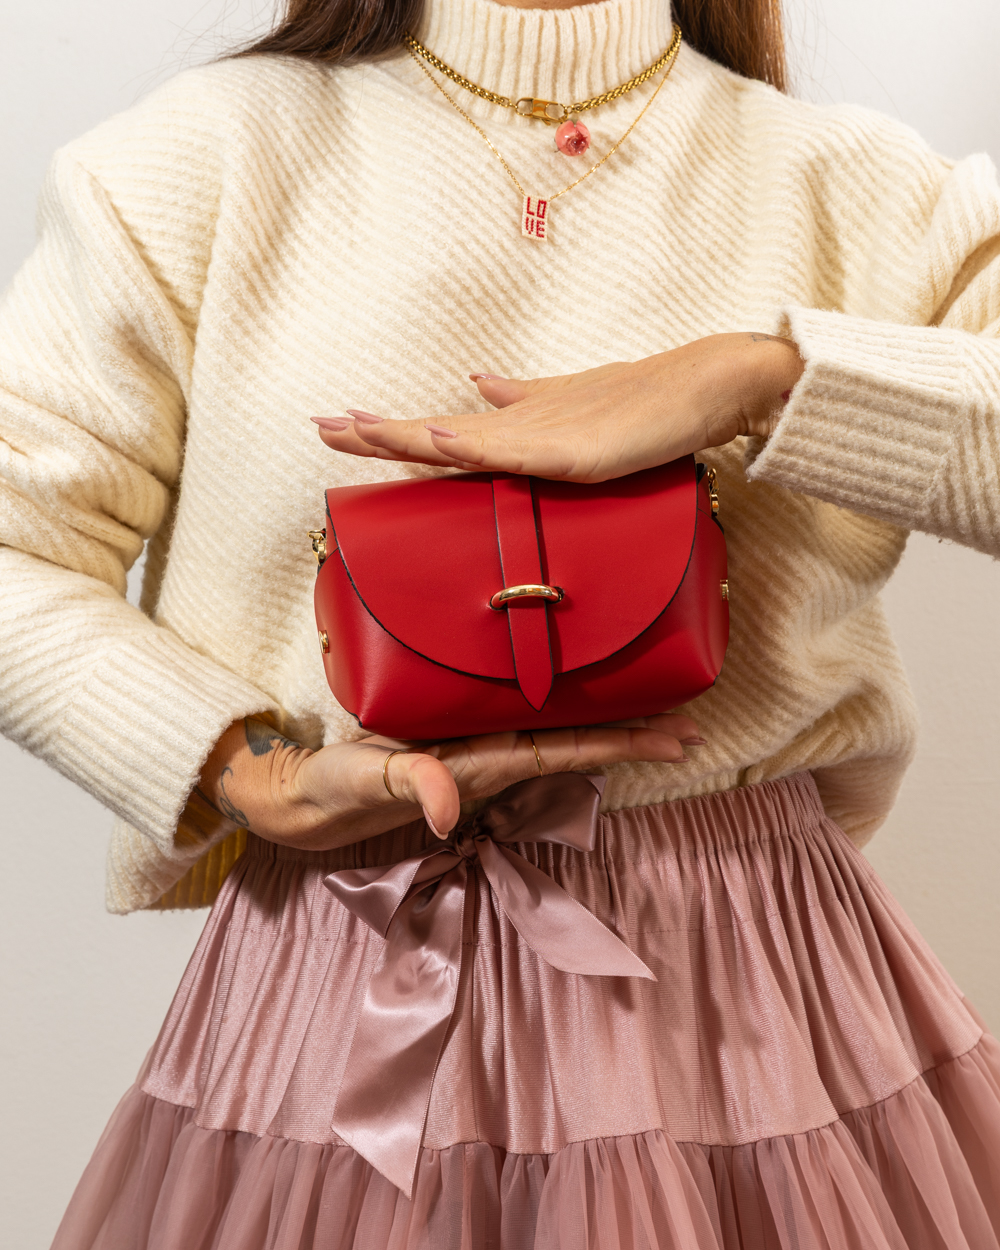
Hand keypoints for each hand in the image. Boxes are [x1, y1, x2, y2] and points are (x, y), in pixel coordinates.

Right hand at [195, 715, 704, 851]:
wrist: (314, 795)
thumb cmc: (342, 787)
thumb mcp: (370, 778)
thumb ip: (414, 784)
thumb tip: (452, 812)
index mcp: (483, 763)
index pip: (567, 751)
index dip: (624, 744)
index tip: (676, 740)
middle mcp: (493, 757)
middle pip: (578, 745)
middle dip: (637, 738)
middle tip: (695, 726)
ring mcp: (479, 747)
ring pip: (557, 733)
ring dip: (610, 726)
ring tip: (660, 714)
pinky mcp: (458, 733)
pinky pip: (521, 717)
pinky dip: (560, 708)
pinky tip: (582, 697)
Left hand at [313, 333, 802, 481]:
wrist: (702, 389)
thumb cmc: (641, 404)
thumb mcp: (568, 408)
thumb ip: (522, 399)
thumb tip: (478, 382)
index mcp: (516, 422)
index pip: (439, 428)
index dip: (389, 427)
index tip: (339, 423)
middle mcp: (519, 423)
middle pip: (435, 430)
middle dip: (377, 430)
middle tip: (320, 426)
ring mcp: (544, 432)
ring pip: (462, 437)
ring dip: (407, 434)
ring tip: (355, 430)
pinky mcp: (575, 449)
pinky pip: (518, 450)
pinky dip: (476, 444)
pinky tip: (442, 438)